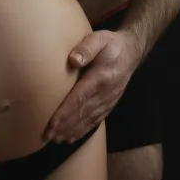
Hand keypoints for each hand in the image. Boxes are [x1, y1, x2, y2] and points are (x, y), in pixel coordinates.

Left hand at [44, 29, 142, 143]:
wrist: (132, 52)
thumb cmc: (111, 44)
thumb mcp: (100, 39)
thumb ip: (87, 48)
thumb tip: (73, 60)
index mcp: (100, 78)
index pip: (79, 98)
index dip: (65, 112)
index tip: (52, 123)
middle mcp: (105, 93)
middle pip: (82, 113)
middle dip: (64, 126)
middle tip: (47, 136)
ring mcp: (108, 101)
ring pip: (88, 120)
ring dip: (72, 131)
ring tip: (56, 140)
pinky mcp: (109, 104)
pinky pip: (95, 120)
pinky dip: (83, 131)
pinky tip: (71, 138)